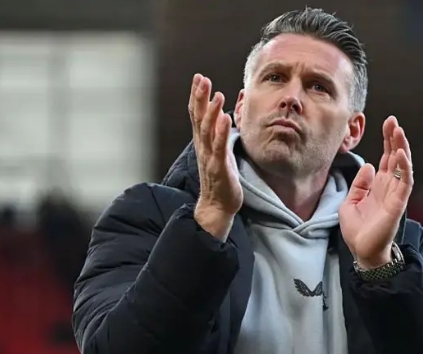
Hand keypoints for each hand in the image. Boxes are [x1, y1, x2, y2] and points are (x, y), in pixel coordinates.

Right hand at [188, 74, 241, 239]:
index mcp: (203, 143)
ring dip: (212, 112)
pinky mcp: (219, 168)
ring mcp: (210, 157)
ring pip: (208, 131)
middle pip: (199, 118)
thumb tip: (221, 116)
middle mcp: (203, 147)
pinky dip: (220, 133)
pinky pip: (219, 148)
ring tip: (217, 95)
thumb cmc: (221, 178)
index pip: (197, 115)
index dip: (197, 96)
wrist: (218, 206)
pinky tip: (225, 119)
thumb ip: (218, 135)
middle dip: (200, 98)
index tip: (199, 78)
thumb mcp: (218, 152)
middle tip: (202, 79)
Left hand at [339, 116, 413, 268]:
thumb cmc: (357, 230)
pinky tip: (400, 154)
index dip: (387, 140)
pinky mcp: (397, 204)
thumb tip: (369, 165)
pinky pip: (404, 183)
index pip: (386, 158)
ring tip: (399, 131)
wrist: (361, 252)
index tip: (387, 122)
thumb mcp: (350, 202)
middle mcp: (389, 187)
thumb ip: (359, 184)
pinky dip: (404, 168)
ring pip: (403, 167)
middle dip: (395, 139)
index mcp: (379, 185)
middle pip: (395, 158)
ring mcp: (395, 195)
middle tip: (393, 121)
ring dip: (402, 148)